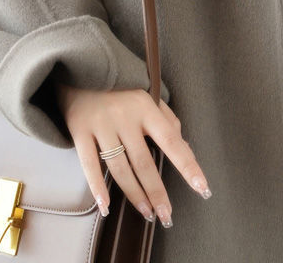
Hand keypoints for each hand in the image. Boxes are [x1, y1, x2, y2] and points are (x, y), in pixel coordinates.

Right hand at [55, 83, 211, 227]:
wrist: (80, 67)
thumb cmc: (119, 85)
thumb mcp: (147, 93)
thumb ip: (166, 117)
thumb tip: (183, 144)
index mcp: (146, 107)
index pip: (172, 141)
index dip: (188, 166)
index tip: (202, 188)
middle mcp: (125, 117)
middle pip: (144, 162)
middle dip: (158, 192)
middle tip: (167, 217)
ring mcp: (102, 124)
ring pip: (120, 168)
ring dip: (134, 194)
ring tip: (147, 213)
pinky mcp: (80, 130)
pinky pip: (89, 164)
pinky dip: (97, 187)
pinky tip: (106, 207)